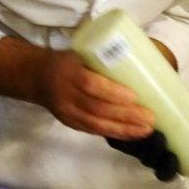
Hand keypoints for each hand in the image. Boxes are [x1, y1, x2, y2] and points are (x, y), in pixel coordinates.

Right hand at [39, 50, 154, 139]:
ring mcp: (67, 112)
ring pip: (96, 124)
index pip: (90, 84)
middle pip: (97, 108)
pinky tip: (132, 135)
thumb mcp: (81, 53)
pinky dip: (115, 134)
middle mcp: (66, 94)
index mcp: (70, 71)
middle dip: (126, 115)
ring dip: (124, 129)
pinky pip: (94, 131)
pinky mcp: (71, 123)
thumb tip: (146, 59)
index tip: (135, 96)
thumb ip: (105, 58)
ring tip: (146, 130)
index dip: (113, 92)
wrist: (37, 77)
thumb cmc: (69, 61)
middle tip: (150, 117)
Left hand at [106, 95, 188, 180]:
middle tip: (161, 139)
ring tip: (151, 130)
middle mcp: (149, 151)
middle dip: (155, 155)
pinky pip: (119, 139)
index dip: (169, 169)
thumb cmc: (170, 104)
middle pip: (150, 162)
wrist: (147, 91)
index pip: (166, 171)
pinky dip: (124, 133)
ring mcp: (131, 143)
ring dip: (143, 143)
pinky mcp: (115, 132)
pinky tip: (130, 122)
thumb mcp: (187, 106)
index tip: (174, 158)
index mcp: (166, 154)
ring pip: (135, 151)